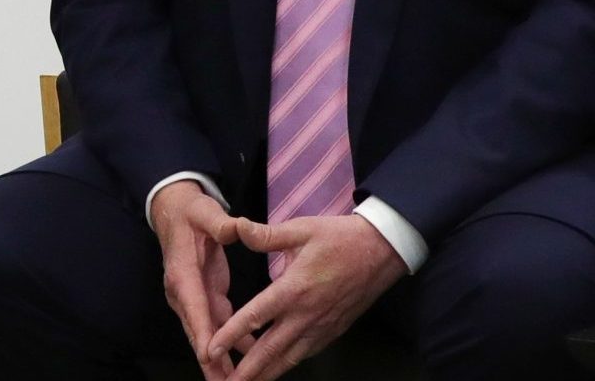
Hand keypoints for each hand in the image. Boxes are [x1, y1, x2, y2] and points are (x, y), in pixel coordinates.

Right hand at [151, 181, 243, 380]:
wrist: (176, 212)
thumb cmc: (192, 213)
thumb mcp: (205, 212)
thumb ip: (220, 223)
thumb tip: (237, 227)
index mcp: (183, 272)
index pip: (193, 306)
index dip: (203, 332)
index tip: (210, 356)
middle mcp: (183, 291)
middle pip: (197, 331)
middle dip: (210, 360)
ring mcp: (192, 298)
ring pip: (206, 334)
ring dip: (218, 361)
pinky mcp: (204, 298)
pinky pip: (217, 326)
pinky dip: (230, 345)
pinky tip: (248, 359)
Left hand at [205, 214, 407, 380]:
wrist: (382, 251)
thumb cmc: (339, 238)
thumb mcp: (301, 229)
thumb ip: (266, 235)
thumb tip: (236, 227)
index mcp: (294, 289)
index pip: (256, 317)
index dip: (231, 335)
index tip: (212, 349)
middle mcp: (306, 315)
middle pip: (271, 350)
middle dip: (248, 371)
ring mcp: (320, 327)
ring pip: (288, 358)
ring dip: (266, 374)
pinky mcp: (332, 331)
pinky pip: (305, 354)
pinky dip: (286, 365)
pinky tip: (274, 369)